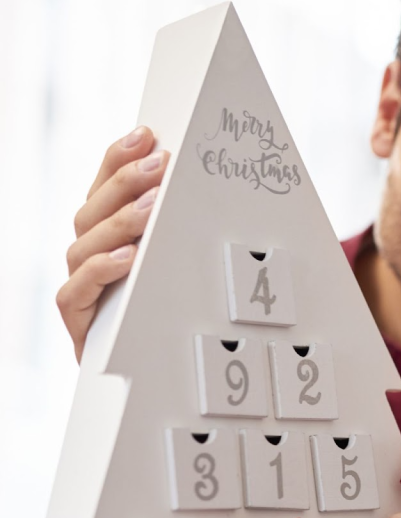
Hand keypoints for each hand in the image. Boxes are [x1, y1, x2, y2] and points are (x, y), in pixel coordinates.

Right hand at [56, 126, 168, 360]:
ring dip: (121, 222)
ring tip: (152, 206)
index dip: (118, 160)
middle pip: (92, 210)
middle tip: (161, 163)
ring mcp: (79, 290)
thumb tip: (205, 194)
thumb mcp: (181, 274)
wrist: (152, 383)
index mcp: (106, 241)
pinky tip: (128, 258)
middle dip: (126, 182)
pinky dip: (101, 271)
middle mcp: (86, 260)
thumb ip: (180, 238)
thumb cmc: (172, 323)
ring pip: (84, 245)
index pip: (103, 190)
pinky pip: (77, 291)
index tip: (146, 134)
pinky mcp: (79, 323)